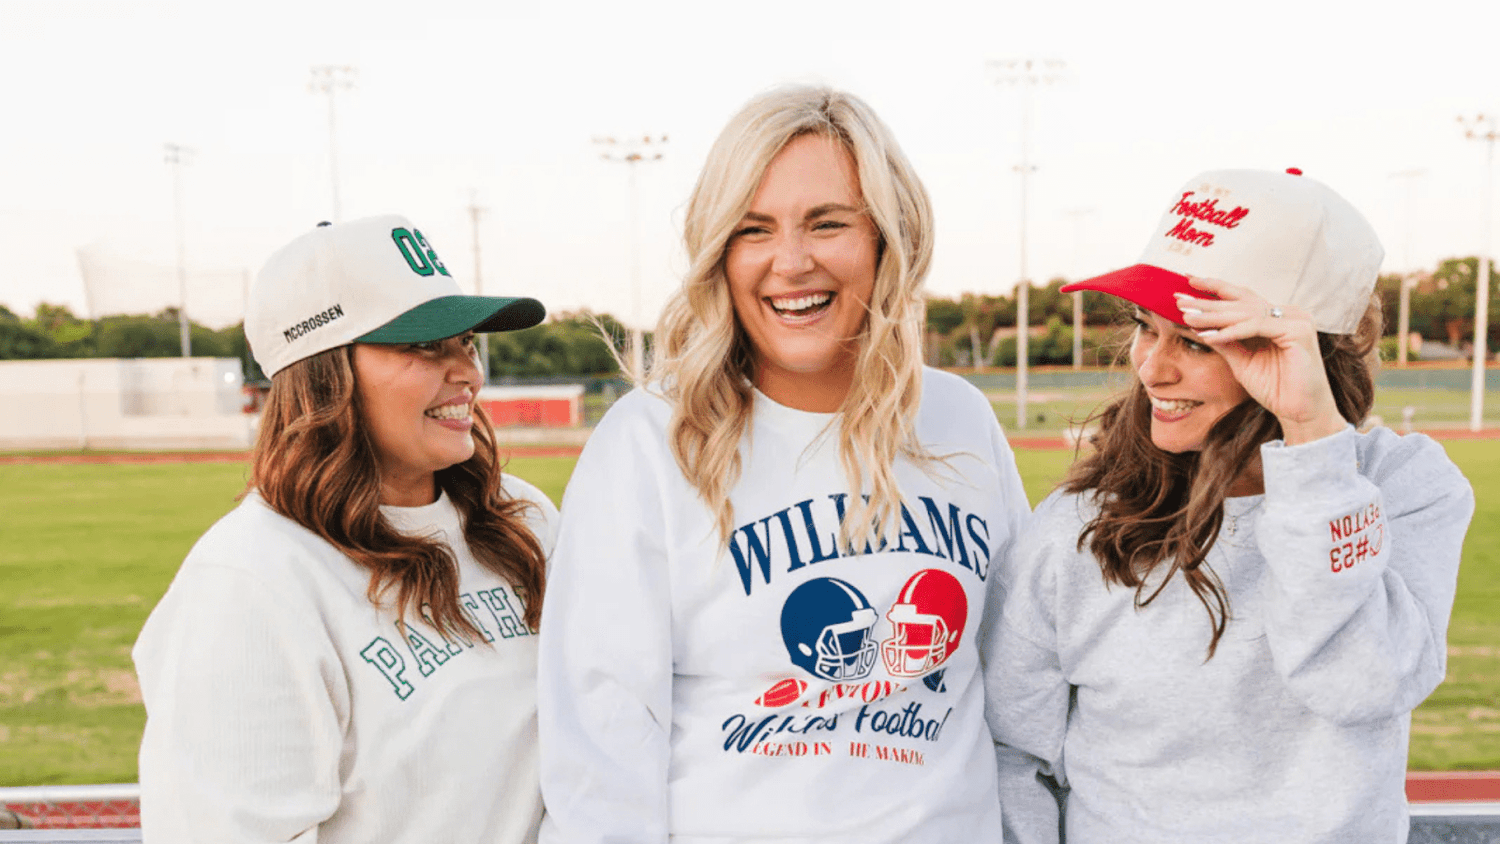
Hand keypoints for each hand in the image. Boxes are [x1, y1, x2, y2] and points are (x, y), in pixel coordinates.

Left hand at [1175, 276, 1346, 445]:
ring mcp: (1296, 319)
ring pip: (1247, 312)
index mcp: (1276, 317)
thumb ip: (1224, 341)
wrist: (1299, 412)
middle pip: (1241, 302)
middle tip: (1180, 300)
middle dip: (1208, 302)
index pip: (1241, 298)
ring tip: (1188, 317)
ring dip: (1215, 315)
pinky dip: (1232, 331)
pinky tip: (1210, 336)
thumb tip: (1197, 324)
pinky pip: (1257, 326)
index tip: (1187, 282)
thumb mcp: (1240, 360)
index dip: (1215, 288)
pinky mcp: (1299, 331)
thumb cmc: (1275, 387)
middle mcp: (1288, 313)